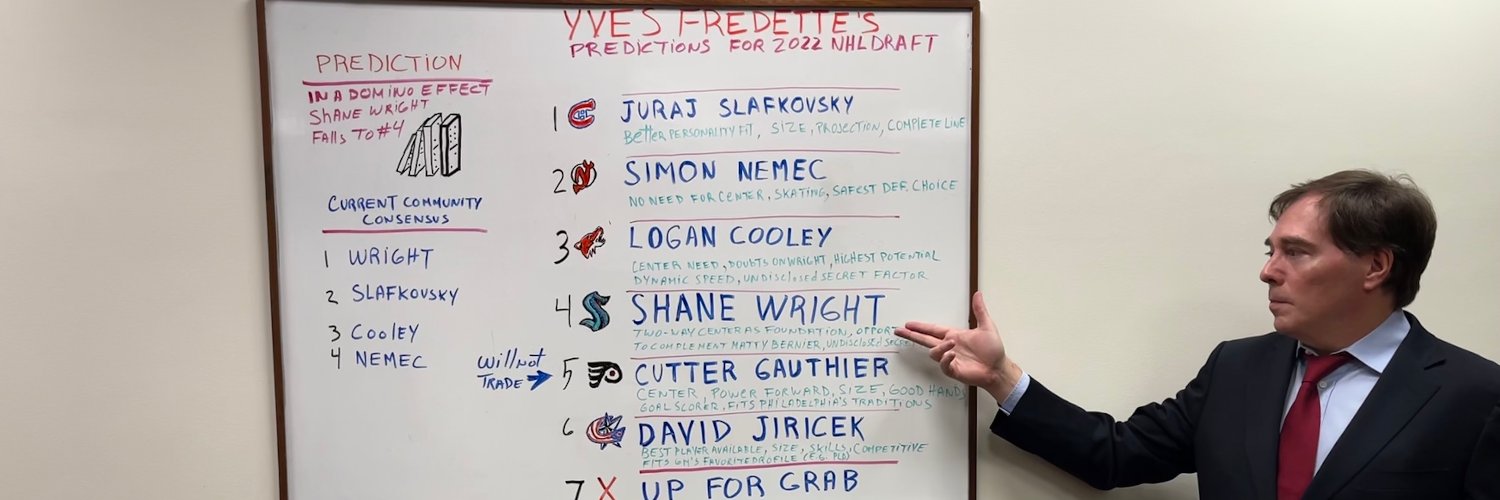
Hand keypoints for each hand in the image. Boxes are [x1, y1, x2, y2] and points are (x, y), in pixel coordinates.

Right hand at [895, 291, 1021, 399]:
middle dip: (911, 335)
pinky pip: (943, 365)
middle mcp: (949, 346)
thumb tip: (978, 293)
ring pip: (934, 352)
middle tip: (898, 331)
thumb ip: (980, 310)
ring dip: (939, 347)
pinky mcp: (953, 370)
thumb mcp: (987, 326)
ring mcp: (950, 359)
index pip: (932, 329)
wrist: (998, 368)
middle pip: (925, 340)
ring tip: (951, 344)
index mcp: (954, 335)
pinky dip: (945, 358)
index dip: (920, 327)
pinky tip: (952, 354)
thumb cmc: (993, 350)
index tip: (908, 324)